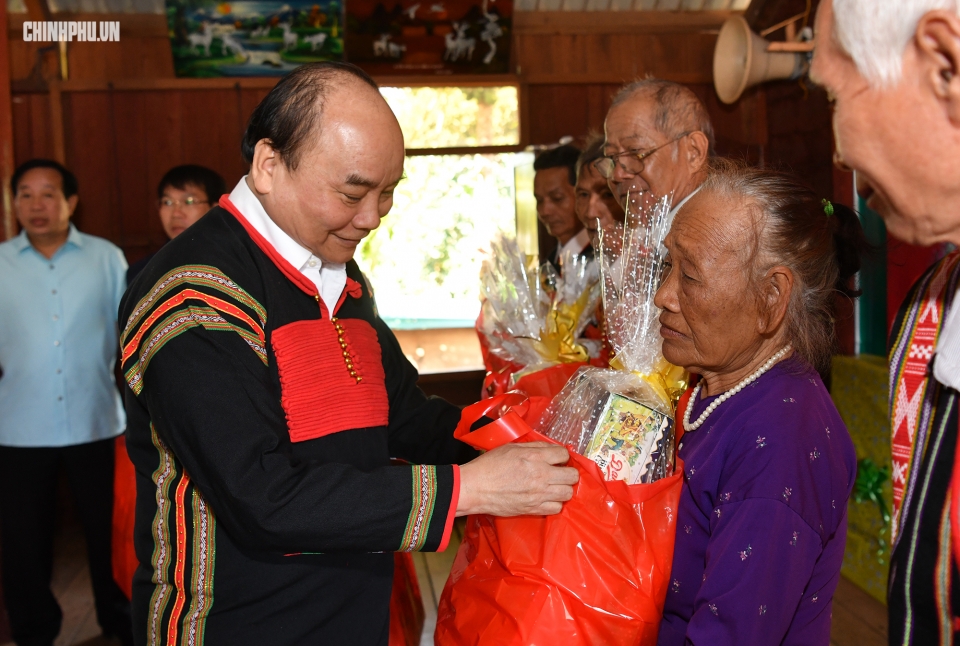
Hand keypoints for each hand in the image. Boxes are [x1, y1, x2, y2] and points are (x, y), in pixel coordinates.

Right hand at [456, 442, 578, 516]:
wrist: (475, 487)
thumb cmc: (489, 465)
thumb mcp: (511, 447)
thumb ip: (534, 447)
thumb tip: (551, 449)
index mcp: (535, 457)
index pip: (564, 454)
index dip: (562, 456)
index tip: (557, 459)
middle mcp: (541, 475)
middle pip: (572, 476)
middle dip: (568, 473)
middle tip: (559, 473)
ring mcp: (539, 494)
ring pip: (567, 493)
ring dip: (563, 489)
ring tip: (553, 486)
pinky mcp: (533, 509)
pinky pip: (557, 508)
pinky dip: (554, 503)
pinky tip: (546, 498)